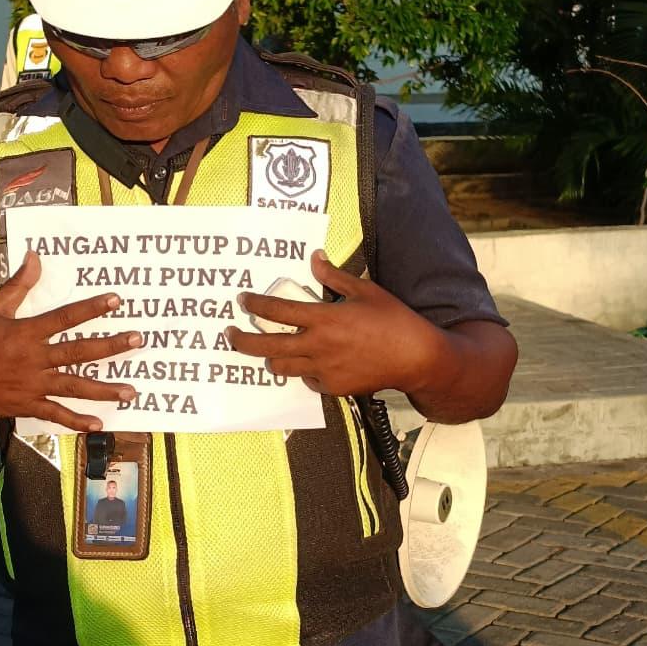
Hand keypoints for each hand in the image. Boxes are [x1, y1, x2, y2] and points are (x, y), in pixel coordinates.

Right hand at [0, 251, 140, 429]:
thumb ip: (18, 286)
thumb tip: (34, 257)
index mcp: (27, 333)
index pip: (66, 318)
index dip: (92, 308)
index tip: (116, 300)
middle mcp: (35, 359)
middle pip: (79, 352)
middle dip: (111, 347)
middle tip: (137, 340)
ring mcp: (33, 384)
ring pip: (75, 386)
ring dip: (104, 390)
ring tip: (130, 391)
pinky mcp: (27, 405)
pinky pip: (56, 414)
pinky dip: (76, 420)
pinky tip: (98, 424)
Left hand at [226, 250, 444, 397]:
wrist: (416, 358)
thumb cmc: (393, 320)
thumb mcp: (365, 290)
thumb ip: (334, 277)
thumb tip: (315, 258)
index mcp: (323, 319)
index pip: (276, 311)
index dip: (255, 305)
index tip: (243, 300)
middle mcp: (317, 347)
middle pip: (266, 347)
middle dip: (241, 341)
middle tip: (230, 334)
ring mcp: (323, 370)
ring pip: (281, 368)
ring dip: (271, 357)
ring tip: (270, 349)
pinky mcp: (333, 388)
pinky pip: (307, 380)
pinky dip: (304, 371)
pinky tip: (311, 363)